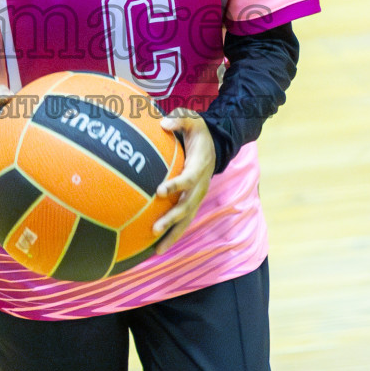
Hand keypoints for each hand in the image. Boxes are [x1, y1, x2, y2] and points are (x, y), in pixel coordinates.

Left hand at [152, 109, 216, 254]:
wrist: (215, 146)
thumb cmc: (198, 133)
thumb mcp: (193, 120)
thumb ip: (179, 119)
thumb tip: (163, 123)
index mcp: (199, 167)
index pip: (187, 179)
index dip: (175, 185)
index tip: (159, 191)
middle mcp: (200, 187)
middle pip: (186, 207)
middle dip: (171, 219)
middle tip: (154, 228)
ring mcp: (197, 198)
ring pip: (186, 221)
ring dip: (172, 235)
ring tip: (156, 251)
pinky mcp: (192, 204)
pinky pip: (183, 222)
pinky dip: (172, 235)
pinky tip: (155, 248)